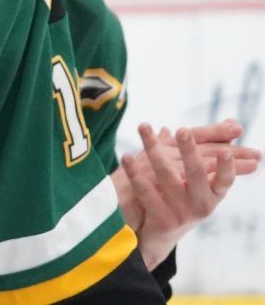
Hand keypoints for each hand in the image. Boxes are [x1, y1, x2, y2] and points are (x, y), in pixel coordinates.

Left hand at [118, 121, 253, 268]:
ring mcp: (182, 213)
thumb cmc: (181, 198)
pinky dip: (134, 172)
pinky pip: (146, 192)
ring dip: (153, 149)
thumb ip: (207, 150)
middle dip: (189, 150)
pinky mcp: (163, 220)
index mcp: (213, 193)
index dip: (227, 167)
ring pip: (167, 176)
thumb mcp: (196, 178)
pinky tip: (126, 156)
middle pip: (196, 173)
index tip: (226, 150)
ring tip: (143, 127)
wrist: (158, 235)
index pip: (225, 180)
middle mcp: (202, 205)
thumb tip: (232, 122)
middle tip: (182, 130)